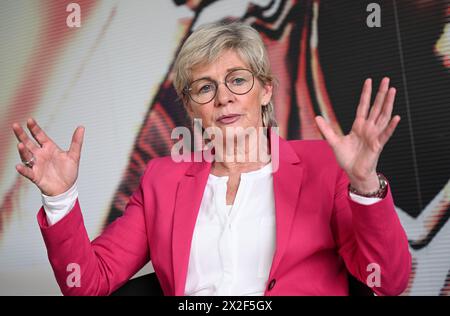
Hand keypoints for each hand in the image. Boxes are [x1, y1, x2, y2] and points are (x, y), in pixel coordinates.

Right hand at [12, 118, 84, 195]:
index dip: (34, 128)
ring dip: (23, 151)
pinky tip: (19, 166)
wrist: (66, 189)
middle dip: (22, 135)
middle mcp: (40, 155)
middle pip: (29, 143)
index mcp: (49, 148)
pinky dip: (23, 169)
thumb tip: (81, 127)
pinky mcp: (35, 176)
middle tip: (15, 125)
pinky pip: (27, 172)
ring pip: (26, 156)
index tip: (30, 120)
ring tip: (20, 144)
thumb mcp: (74, 156)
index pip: (40, 136)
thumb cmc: (69, 172)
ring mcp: (36, 165)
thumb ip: (76, 142)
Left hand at [315, 77, 399, 192]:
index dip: (366, 94)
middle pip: (376, 107)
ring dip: (388, 103)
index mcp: (358, 126)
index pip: (363, 105)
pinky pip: (385, 134)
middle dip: (381, 93)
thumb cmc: (346, 158)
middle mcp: (368, 128)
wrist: (353, 172)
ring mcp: (374, 135)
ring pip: (383, 116)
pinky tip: (396, 117)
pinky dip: (390, 126)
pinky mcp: (377, 145)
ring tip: (393, 90)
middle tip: (386, 79)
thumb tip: (317, 117)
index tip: (369, 81)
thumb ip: (326, 130)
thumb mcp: (333, 142)